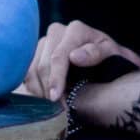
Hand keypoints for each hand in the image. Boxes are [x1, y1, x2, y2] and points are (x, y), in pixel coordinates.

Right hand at [21, 19, 139, 101]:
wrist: (106, 62)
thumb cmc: (112, 60)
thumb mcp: (113, 56)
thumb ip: (97, 53)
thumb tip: (75, 56)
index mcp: (76, 30)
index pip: (59, 56)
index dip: (55, 78)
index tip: (55, 98)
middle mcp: (57, 32)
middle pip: (43, 65)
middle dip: (48, 89)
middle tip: (56, 109)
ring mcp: (44, 42)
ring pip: (31, 69)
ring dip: (39, 91)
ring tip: (51, 106)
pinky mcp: (34, 54)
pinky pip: (26, 74)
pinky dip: (33, 89)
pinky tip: (44, 98)